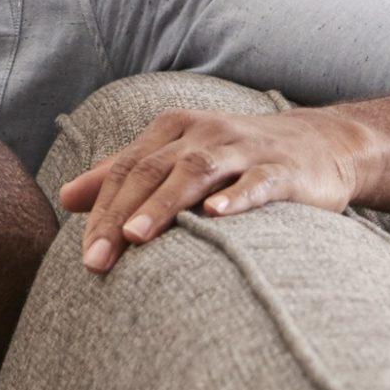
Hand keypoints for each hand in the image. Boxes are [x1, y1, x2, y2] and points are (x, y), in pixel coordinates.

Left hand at [58, 107, 369, 270]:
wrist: (323, 144)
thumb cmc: (237, 158)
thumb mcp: (177, 157)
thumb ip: (124, 174)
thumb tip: (66, 197)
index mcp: (173, 130)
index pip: (126, 169)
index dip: (100, 209)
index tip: (84, 253)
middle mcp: (204, 133)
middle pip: (151, 171)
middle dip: (119, 215)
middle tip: (96, 260)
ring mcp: (244, 149)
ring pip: (195, 172)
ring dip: (164, 203)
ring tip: (136, 235)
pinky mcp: (283, 170)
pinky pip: (256, 182)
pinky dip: (235, 197)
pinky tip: (215, 216)